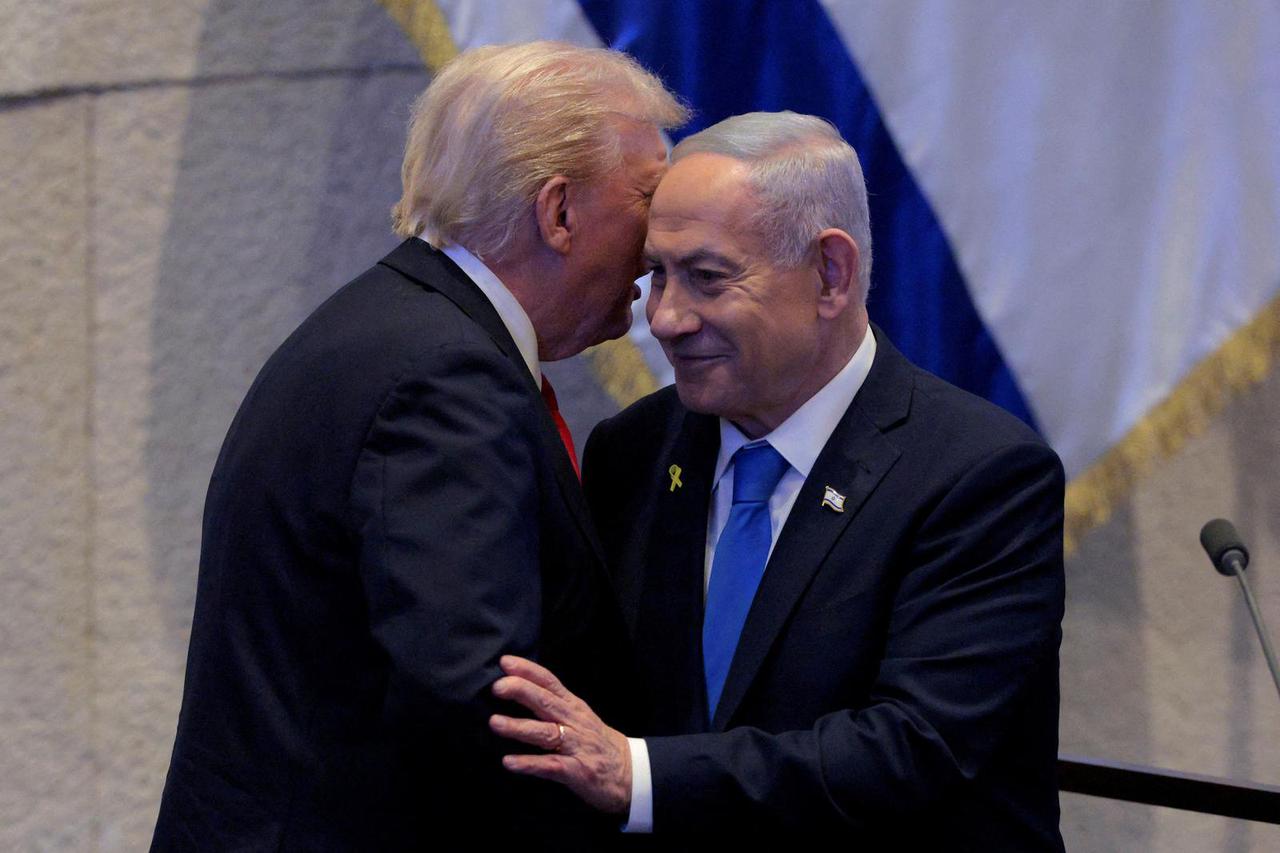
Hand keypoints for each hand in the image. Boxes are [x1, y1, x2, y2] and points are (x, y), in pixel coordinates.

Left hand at [489, 655, 632, 814]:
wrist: (632, 773)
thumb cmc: (598, 744)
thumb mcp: (580, 717)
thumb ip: (555, 705)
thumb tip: (521, 690)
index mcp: (574, 707)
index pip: (550, 682)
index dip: (528, 670)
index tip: (505, 662)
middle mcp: (575, 722)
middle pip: (546, 702)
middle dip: (521, 691)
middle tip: (497, 687)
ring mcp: (577, 746)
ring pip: (546, 733)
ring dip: (519, 727)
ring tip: (495, 723)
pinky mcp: (578, 771)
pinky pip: (551, 765)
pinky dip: (530, 763)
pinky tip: (509, 762)